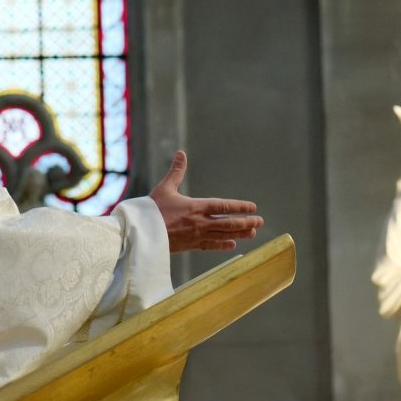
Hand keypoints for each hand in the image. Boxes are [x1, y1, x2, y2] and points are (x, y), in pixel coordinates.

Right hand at [149, 151, 263, 252]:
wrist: (141, 233)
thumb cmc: (151, 209)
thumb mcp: (165, 188)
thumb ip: (176, 171)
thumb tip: (181, 153)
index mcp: (196, 206)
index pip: (223, 206)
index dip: (239, 207)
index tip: (252, 207)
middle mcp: (200, 222)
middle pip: (228, 223)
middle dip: (246, 222)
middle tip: (260, 222)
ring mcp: (196, 235)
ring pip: (223, 235)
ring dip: (239, 234)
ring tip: (252, 233)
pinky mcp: (190, 246)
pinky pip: (211, 246)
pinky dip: (222, 246)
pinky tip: (232, 245)